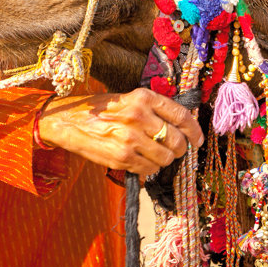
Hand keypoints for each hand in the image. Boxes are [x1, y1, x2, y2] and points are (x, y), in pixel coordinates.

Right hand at [37, 88, 203, 175]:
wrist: (68, 122)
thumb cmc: (101, 109)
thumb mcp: (128, 98)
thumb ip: (154, 109)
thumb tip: (182, 126)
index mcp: (143, 97)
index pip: (181, 115)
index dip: (195, 130)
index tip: (198, 139)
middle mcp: (138, 116)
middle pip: (176, 140)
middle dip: (180, 148)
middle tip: (175, 149)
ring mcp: (130, 138)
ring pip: (165, 157)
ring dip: (165, 160)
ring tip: (155, 154)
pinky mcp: (122, 157)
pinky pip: (149, 169)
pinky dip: (150, 169)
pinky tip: (142, 161)